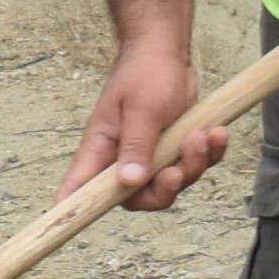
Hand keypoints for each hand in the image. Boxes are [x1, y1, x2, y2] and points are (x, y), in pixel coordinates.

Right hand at [73, 32, 223, 210]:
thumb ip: (136, 146)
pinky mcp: (175, 150)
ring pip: (173, 184)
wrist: (166, 53)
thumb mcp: (141, 109)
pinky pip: (195, 167)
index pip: (79, 188)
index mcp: (101, 149)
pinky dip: (210, 154)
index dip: (72, 209)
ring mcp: (151, 157)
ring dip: (194, 164)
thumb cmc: (145, 74)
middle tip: (179, 169)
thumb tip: (129, 182)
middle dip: (166, 189)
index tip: (62, 225)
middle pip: (140, 198)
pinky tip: (216, 132)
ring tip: (203, 135)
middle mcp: (123, 159)